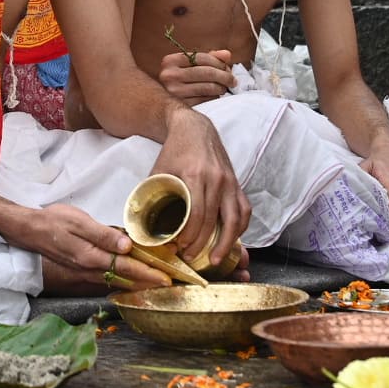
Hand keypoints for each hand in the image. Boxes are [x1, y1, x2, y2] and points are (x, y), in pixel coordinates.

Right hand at [16, 204, 170, 290]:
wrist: (30, 230)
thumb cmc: (52, 221)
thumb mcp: (77, 221)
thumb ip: (103, 234)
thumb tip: (126, 245)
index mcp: (92, 256)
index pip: (128, 266)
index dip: (149, 272)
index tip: (167, 277)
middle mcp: (91, 268)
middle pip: (126, 278)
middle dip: (149, 282)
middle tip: (171, 284)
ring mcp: (86, 271)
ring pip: (119, 280)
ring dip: (139, 282)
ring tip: (157, 282)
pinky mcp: (83, 269)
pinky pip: (109, 278)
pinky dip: (124, 280)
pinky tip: (131, 279)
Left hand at [152, 107, 250, 266]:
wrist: (194, 128)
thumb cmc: (175, 150)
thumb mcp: (159, 169)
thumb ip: (153, 194)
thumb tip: (144, 222)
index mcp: (196, 175)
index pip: (197, 213)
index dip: (191, 234)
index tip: (182, 247)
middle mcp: (217, 179)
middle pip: (215, 220)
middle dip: (205, 243)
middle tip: (194, 257)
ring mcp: (230, 181)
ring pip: (236, 218)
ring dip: (228, 242)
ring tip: (217, 259)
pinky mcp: (237, 183)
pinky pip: (244, 210)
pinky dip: (240, 227)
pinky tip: (232, 239)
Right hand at [157, 49, 235, 105]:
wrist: (165, 105)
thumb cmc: (181, 81)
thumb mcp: (190, 66)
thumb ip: (209, 58)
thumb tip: (227, 54)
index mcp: (170, 61)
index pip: (200, 57)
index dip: (218, 62)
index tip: (227, 68)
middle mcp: (169, 75)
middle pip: (206, 72)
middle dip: (224, 76)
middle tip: (233, 80)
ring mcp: (174, 91)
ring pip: (208, 87)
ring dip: (221, 87)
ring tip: (224, 88)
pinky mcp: (182, 105)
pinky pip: (206, 99)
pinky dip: (214, 97)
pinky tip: (214, 96)